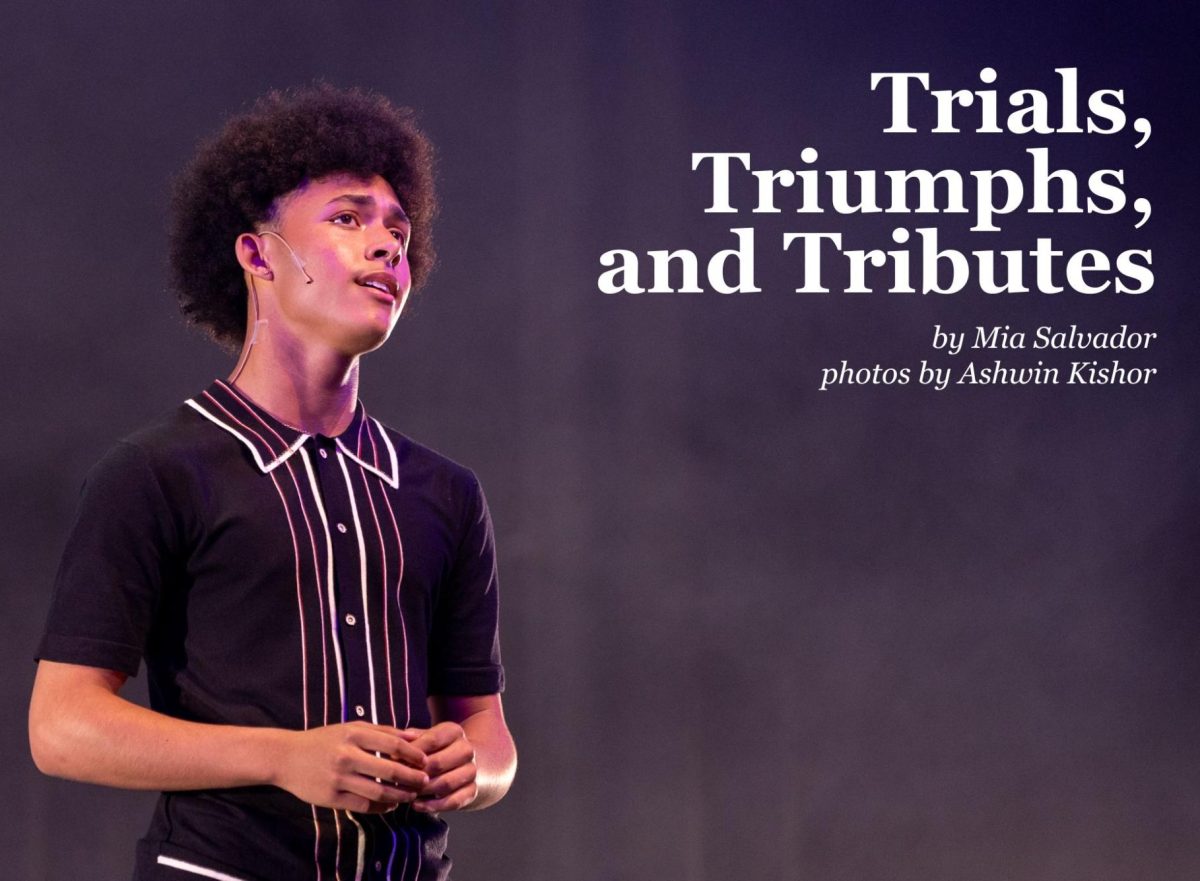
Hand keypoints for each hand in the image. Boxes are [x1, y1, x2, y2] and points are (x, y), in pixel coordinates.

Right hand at [273, 722, 428, 813]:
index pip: (394, 745)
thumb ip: (384, 731)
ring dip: (400, 796)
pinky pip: (363, 805)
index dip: (414, 755)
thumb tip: (417, 735)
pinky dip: (382, 806)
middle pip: (390, 770)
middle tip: (425, 781)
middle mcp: (346, 756)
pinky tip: (391, 804)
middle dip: (412, 778)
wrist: (286, 757)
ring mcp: (338, 778)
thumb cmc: (324, 740)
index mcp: (353, 734)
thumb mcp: (352, 728)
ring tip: (411, 795)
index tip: (426, 761)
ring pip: (379, 791)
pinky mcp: (331, 798)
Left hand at [405, 722, 477, 812]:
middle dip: (416, 774)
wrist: (461, 763)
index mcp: (454, 732)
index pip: (433, 740)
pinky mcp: (472, 790)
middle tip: (397, 781)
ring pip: (446, 784)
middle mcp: (466, 750)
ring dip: (423, 791)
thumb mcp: (426, 737)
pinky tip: (416, 805)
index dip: (412, 751)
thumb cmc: (435, 749)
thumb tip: (400, 740)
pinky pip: (454, 801)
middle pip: (439, 763)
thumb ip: (413, 738)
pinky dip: (433, 806)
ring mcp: (471, 771)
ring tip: (405, 794)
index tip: (394, 759)